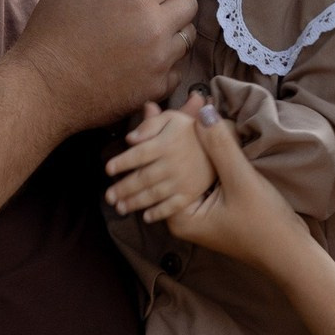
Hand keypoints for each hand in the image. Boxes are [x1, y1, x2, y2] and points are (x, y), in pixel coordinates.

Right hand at [11, 0, 196, 135]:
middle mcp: (156, 29)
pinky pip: (178, 67)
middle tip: (139, 4)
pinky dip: (165, 60)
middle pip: (188, 3)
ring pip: (187, 36)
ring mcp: (160, 62)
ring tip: (139, 32)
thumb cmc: (52, 31)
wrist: (43, 89)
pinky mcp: (157, 88)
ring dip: (170, 29)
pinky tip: (139, 58)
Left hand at [105, 95, 215, 221]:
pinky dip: (159, 213)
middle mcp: (173, 164)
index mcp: (167, 144)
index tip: (108, 169)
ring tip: (120, 207)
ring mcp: (183, 181)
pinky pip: (173, 206)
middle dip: (123, 188)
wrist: (226, 142)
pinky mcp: (192, 193)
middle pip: (143, 178)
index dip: (122, 162)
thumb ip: (152, 124)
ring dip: (135, 202)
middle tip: (108, 197)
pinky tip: (146, 216)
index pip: (139, 155)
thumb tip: (130, 138)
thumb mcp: (174, 118)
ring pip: (154, 194)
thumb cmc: (192, 129)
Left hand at [165, 107, 311, 276]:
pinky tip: (204, 135)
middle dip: (165, 137)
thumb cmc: (266, 224)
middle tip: (155, 105)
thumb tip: (203, 112)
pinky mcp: (212, 210)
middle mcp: (182, 218)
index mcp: (180, 216)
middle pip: (166, 169)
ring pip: (182, 172)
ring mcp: (197, 215)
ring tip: (175, 112)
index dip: (153, 137)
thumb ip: (221, 147)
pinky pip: (197, 178)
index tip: (150, 108)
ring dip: (183, 144)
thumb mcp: (242, 181)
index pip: (155, 170)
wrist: (290, 253)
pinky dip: (199, 157)